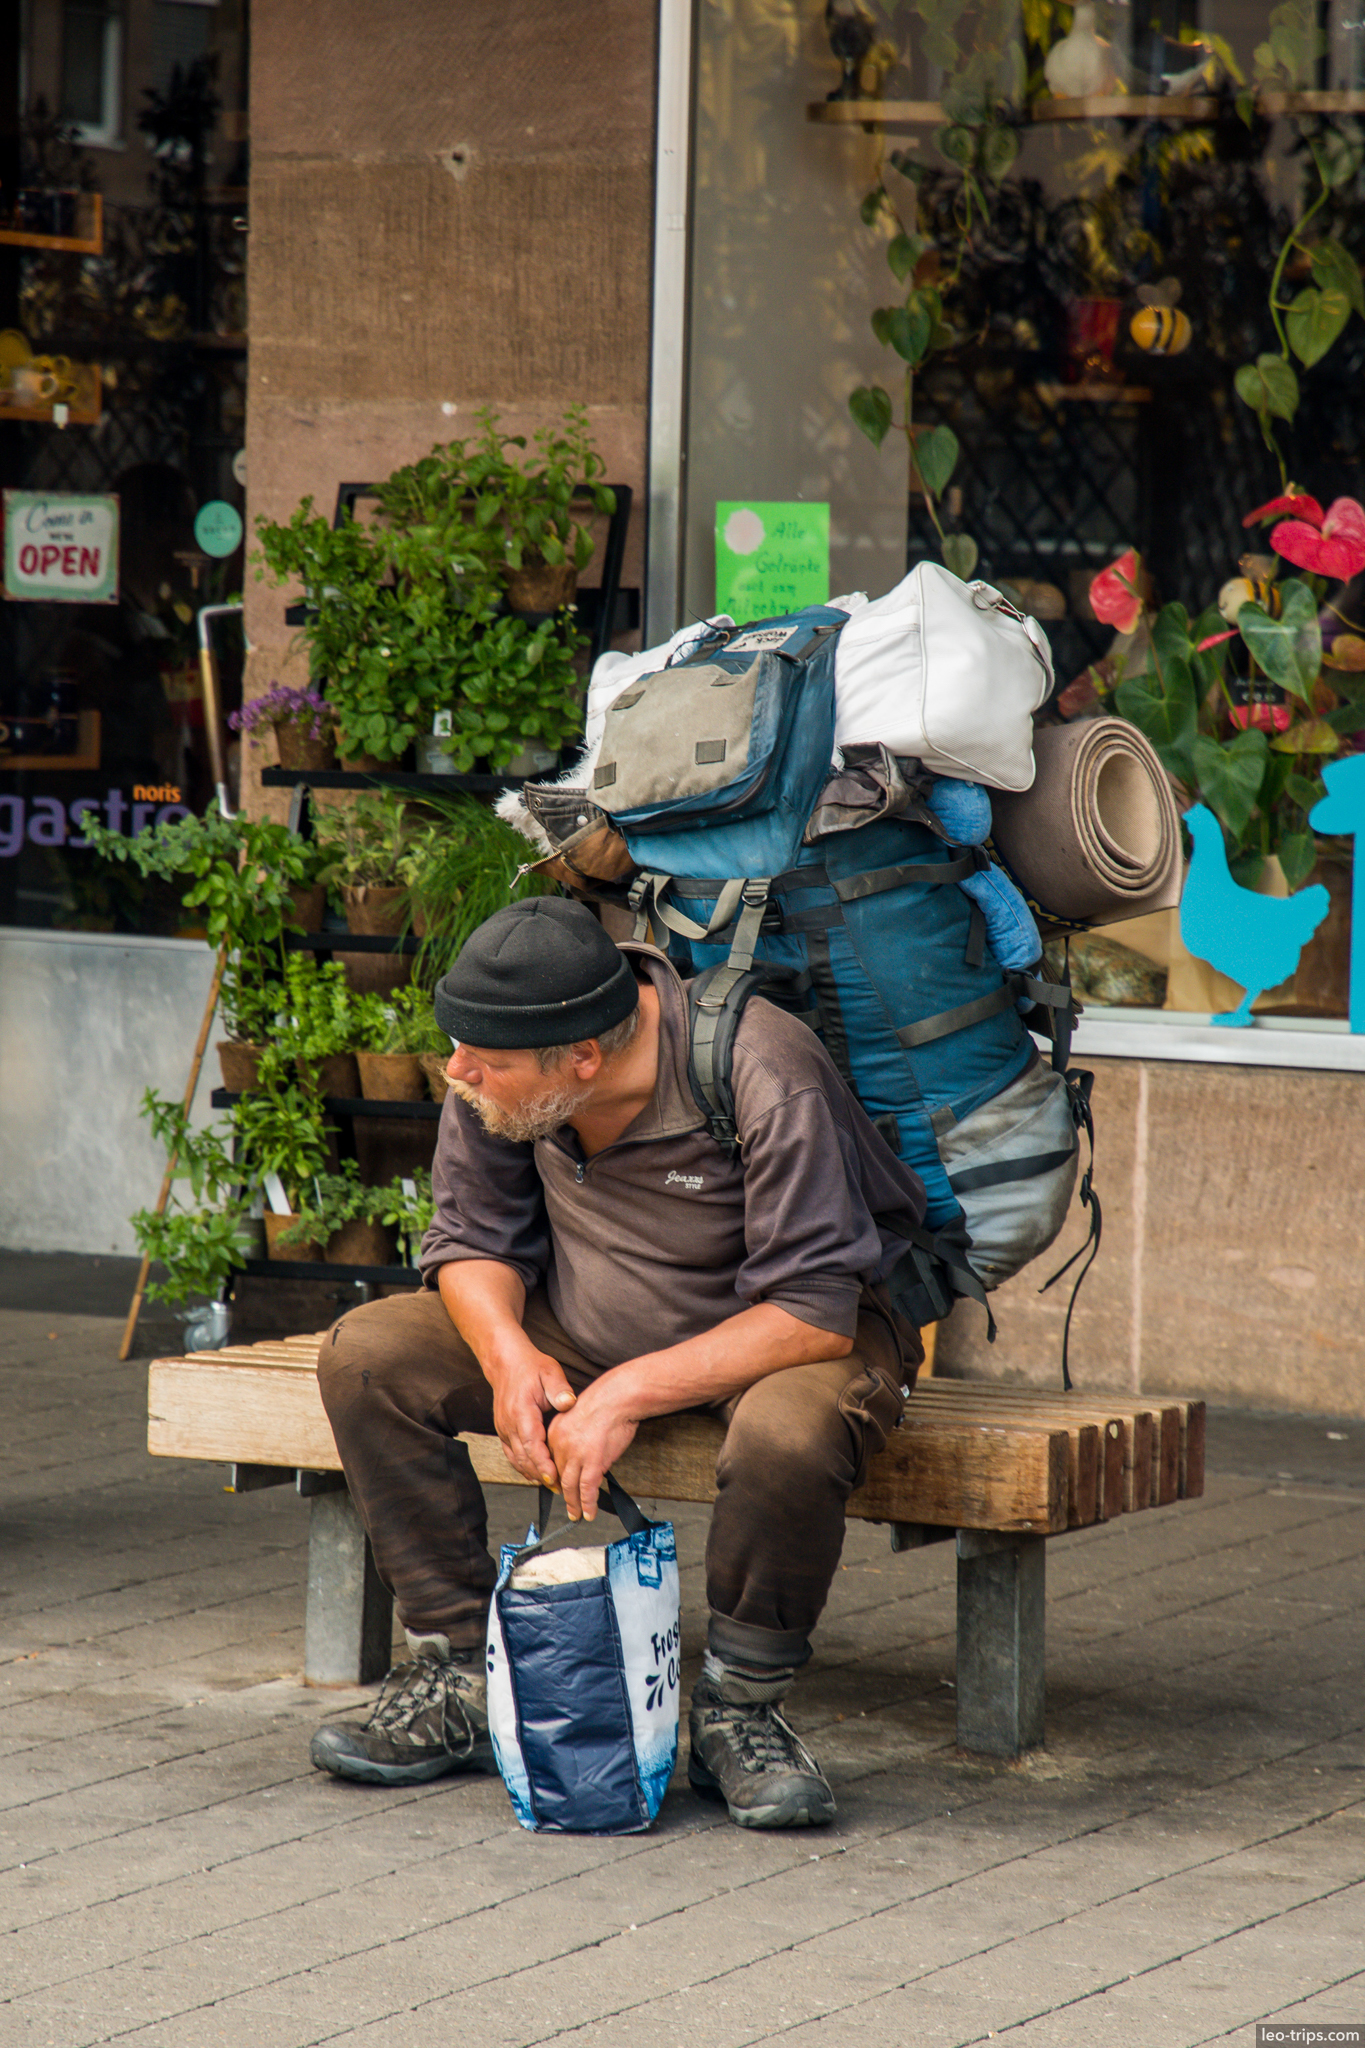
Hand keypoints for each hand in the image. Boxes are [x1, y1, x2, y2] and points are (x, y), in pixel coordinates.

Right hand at [486, 1348, 576, 1487]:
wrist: (507, 1362)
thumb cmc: (530, 1367)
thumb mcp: (549, 1371)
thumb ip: (559, 1388)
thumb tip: (569, 1402)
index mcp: (521, 1411)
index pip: (532, 1444)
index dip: (543, 1463)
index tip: (554, 1477)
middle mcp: (509, 1424)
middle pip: (524, 1458)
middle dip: (541, 1475)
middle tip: (560, 1487)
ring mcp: (503, 1429)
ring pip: (517, 1459)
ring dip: (533, 1473)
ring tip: (552, 1484)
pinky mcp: (503, 1431)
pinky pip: (512, 1454)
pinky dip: (523, 1466)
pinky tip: (536, 1473)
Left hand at [547, 1379, 639, 1521]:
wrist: (618, 1396)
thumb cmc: (607, 1401)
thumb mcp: (580, 1415)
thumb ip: (576, 1435)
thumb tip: (583, 1452)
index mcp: (555, 1431)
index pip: (551, 1461)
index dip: (556, 1477)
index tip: (559, 1486)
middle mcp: (561, 1444)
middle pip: (558, 1476)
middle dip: (562, 1493)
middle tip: (568, 1505)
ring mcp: (576, 1454)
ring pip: (570, 1486)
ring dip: (574, 1504)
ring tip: (577, 1514)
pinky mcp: (593, 1461)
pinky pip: (587, 1489)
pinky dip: (588, 1504)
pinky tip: (589, 1513)